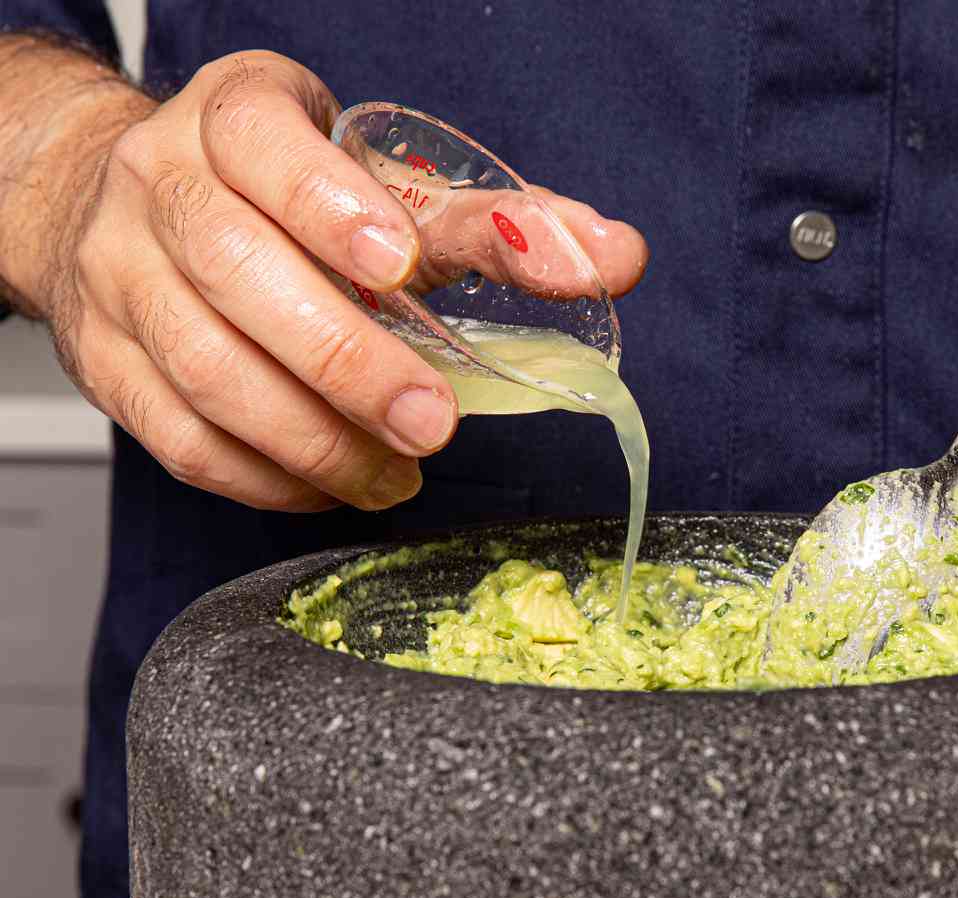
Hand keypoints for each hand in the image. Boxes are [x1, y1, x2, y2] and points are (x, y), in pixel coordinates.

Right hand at [34, 50, 648, 510]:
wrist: (139, 220)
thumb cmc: (286, 208)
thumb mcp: (386, 195)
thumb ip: (497, 229)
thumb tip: (618, 255)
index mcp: (232, 118)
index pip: (262, 142)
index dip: (328, 203)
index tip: (397, 263)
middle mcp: (159, 186)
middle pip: (236, 269)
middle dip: (346, 360)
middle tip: (430, 423)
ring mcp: (121, 278)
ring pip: (209, 370)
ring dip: (316, 440)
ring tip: (395, 475)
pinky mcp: (108, 368)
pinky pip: (186, 441)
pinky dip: (270, 480)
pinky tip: (332, 487)